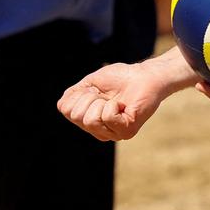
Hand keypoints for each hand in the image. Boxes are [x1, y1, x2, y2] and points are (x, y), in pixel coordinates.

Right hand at [57, 46, 195, 139]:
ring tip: (115, 100)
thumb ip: (74, 94)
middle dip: (90, 97)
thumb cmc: (121, 78)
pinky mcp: (126, 132)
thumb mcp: (91, 82)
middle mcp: (98, 131)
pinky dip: (113, 105)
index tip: (95, 89)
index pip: (65, 109)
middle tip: (106, 95)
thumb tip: (63, 107)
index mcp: (88, 120)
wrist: (146, 75)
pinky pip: (107, 117)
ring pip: (90, 119)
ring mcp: (112, 133)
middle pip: (77, 115)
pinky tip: (123, 105)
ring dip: (102, 101)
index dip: (79, 93)